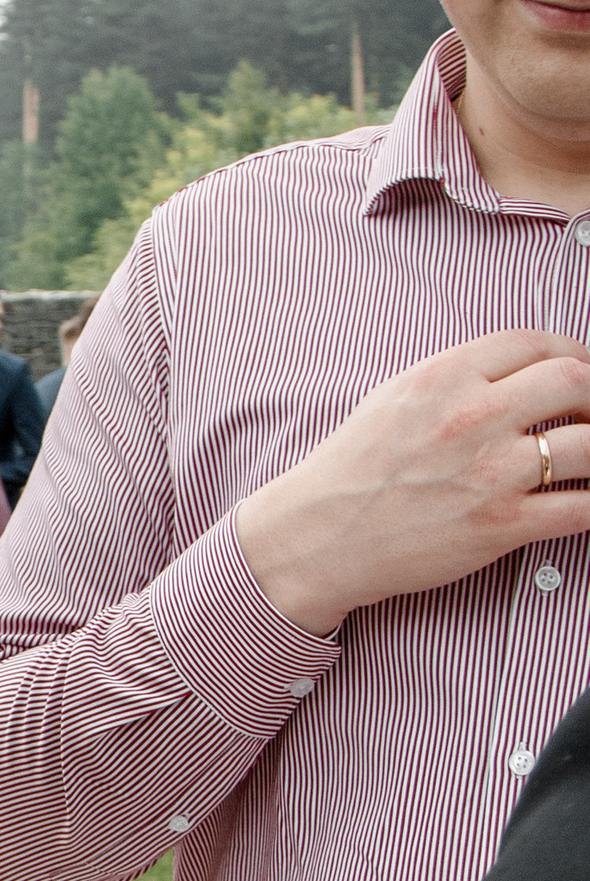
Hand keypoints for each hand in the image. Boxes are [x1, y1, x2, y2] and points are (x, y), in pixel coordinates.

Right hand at [235, 329, 589, 637]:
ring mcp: (490, 473)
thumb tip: (519, 372)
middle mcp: (472, 417)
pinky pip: (581, 508)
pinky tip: (589, 498)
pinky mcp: (500, 525)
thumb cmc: (352, 472)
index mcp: (445, 376)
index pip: (536, 342)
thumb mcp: (396, 397)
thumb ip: (459, 378)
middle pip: (575, 381)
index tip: (579, 371)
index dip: (573, 352)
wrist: (318, 537)